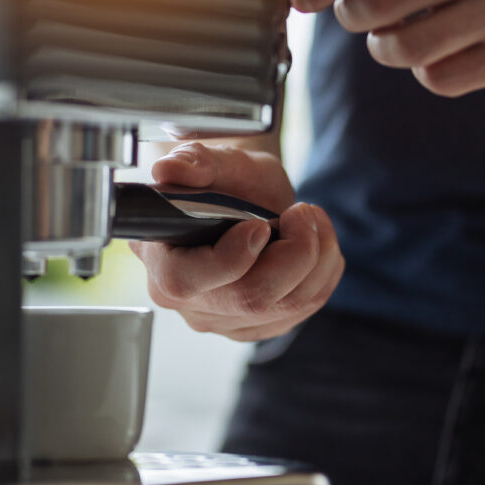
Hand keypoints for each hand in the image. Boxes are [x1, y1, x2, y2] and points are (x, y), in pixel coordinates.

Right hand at [128, 142, 343, 340]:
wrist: (248, 199)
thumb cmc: (227, 181)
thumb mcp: (215, 159)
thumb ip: (192, 160)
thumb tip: (168, 170)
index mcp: (160, 259)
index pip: (185, 280)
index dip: (231, 256)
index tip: (260, 224)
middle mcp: (188, 301)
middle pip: (250, 299)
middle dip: (294, 252)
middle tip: (302, 212)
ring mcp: (223, 320)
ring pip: (287, 306)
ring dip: (317, 257)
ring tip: (311, 218)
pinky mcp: (257, 326)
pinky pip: (304, 310)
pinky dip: (323, 272)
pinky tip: (316, 243)